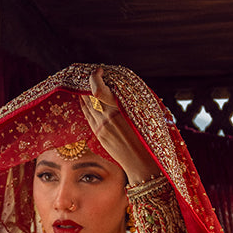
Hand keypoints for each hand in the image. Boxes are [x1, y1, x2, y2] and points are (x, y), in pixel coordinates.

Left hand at [80, 67, 156, 185]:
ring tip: (87, 83)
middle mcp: (106, 118)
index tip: (99, 70)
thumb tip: (120, 87)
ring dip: (84, 92)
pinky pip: (87, 115)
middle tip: (92, 74)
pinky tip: (85, 98)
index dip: (95, 77)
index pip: (96, 89)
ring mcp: (100, 127)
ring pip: (85, 104)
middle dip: (88, 82)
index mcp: (118, 110)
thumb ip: (129, 101)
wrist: (141, 162)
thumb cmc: (148, 138)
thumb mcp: (143, 114)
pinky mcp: (98, 134)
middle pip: (88, 95)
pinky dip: (85, 104)